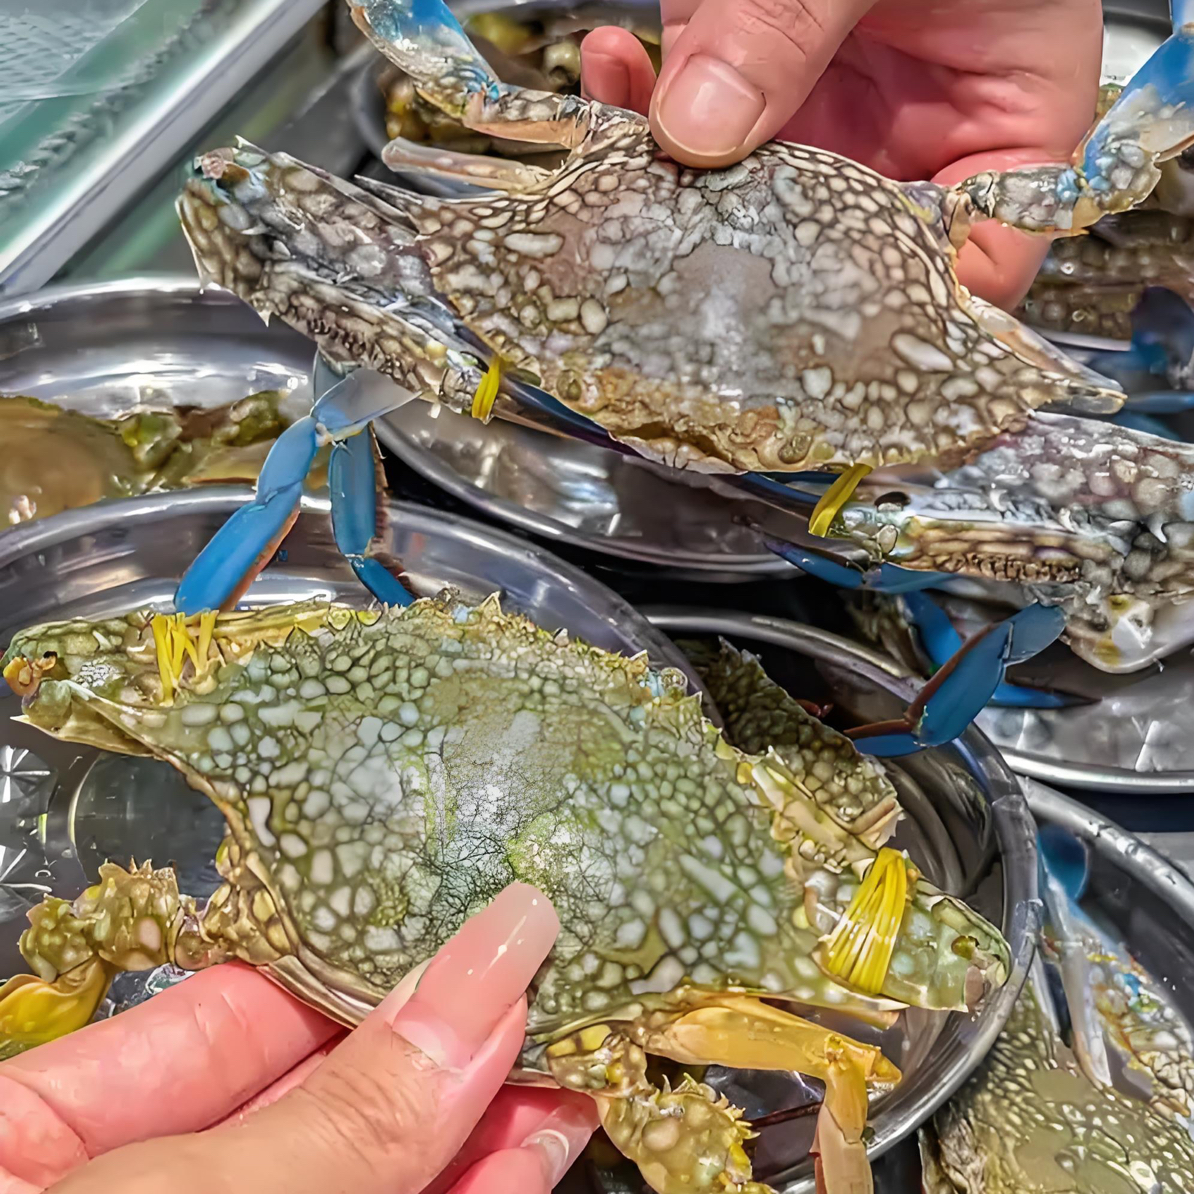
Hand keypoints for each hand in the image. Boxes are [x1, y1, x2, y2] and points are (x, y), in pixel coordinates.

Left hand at [0, 884, 596, 1193]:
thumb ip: (334, 1115)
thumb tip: (486, 979)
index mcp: (31, 1141)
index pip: (220, 1012)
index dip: (353, 962)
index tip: (466, 913)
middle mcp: (132, 1190)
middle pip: (317, 1090)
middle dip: (444, 1033)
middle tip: (554, 960)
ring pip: (374, 1166)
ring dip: (486, 1114)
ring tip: (579, 1039)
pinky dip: (478, 1190)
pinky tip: (541, 1137)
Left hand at [581, 0, 1102, 307]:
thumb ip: (792, 23)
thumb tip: (694, 130)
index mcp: (1009, 110)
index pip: (978, 261)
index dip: (902, 311)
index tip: (809, 335)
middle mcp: (917, 127)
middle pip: (848, 247)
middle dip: (761, 265)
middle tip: (682, 277)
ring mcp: (829, 105)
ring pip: (754, 197)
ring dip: (682, 188)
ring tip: (624, 176)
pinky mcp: (753, 68)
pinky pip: (694, 114)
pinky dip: (644, 97)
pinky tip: (612, 66)